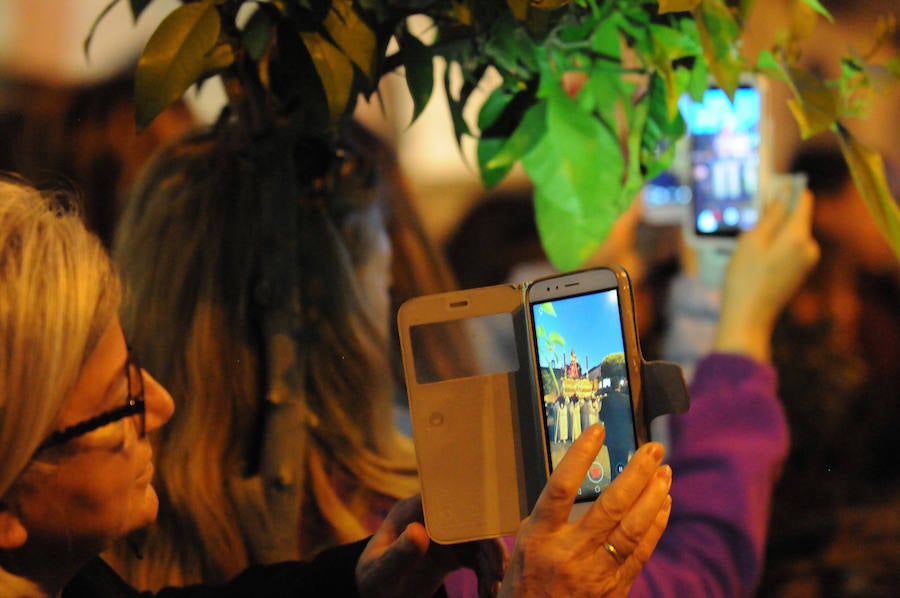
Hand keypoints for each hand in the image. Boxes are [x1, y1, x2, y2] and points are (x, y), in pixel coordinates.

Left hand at [356, 495, 507, 597]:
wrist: (377, 597)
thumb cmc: (372, 581)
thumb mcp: (380, 570)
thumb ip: (398, 553)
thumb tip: (419, 531)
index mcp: (414, 510)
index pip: (449, 499)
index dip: (473, 510)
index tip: (490, 530)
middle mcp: (434, 518)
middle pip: (472, 522)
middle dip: (490, 545)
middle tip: (499, 572)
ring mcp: (445, 536)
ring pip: (480, 542)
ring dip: (493, 563)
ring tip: (494, 591)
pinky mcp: (452, 554)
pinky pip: (478, 559)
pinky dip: (487, 574)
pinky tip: (488, 592)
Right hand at [499, 424, 671, 597]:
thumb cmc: (526, 582)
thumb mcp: (526, 544)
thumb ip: (552, 516)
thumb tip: (580, 478)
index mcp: (540, 537)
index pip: (561, 488)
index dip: (580, 455)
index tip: (598, 430)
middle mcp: (569, 552)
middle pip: (610, 505)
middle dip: (636, 473)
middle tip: (652, 448)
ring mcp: (595, 572)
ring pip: (632, 528)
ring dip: (653, 496)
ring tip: (664, 471)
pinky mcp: (615, 587)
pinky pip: (641, 551)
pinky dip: (655, 524)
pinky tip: (663, 503)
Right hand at [715, 191, 819, 361]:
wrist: (748, 318)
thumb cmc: (744, 280)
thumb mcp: (751, 241)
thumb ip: (770, 215)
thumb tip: (782, 193)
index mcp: (798, 236)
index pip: (803, 199)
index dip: (786, 191)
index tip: (767, 192)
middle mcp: (809, 247)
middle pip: (796, 217)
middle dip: (774, 216)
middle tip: (747, 228)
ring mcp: (806, 261)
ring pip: (790, 233)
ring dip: (771, 233)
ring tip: (747, 249)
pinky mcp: (799, 272)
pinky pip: (788, 248)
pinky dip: (773, 247)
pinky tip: (754, 261)